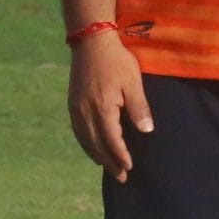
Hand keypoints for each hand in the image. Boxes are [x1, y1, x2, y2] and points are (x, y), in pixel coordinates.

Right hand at [67, 29, 151, 180]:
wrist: (91, 41)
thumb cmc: (116, 60)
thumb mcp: (132, 81)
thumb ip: (138, 107)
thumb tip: (146, 131)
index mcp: (101, 108)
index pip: (111, 139)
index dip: (120, 155)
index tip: (129, 167)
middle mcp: (85, 112)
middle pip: (96, 144)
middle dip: (109, 162)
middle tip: (122, 177)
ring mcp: (76, 109)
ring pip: (85, 140)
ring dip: (97, 156)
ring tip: (108, 168)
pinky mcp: (73, 104)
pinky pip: (79, 131)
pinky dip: (86, 144)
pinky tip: (93, 149)